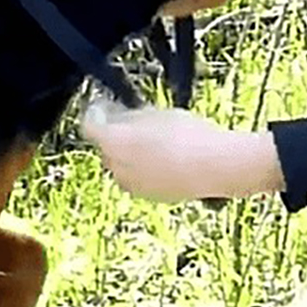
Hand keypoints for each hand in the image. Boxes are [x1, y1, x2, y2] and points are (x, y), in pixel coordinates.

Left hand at [79, 99, 284, 201]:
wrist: (217, 167)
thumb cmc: (189, 136)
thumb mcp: (157, 114)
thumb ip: (132, 116)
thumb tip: (121, 118)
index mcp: (114, 142)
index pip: (90, 127)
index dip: (95, 116)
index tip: (102, 109)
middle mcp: (117, 167)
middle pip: (106, 149)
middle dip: (114, 137)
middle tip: (130, 124)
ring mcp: (133, 185)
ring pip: (121, 166)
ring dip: (128, 155)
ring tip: (152, 142)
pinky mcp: (150, 196)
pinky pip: (138, 179)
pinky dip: (143, 169)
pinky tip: (164, 159)